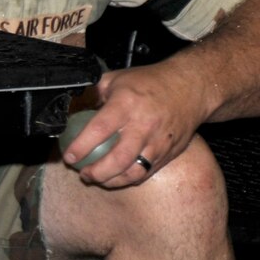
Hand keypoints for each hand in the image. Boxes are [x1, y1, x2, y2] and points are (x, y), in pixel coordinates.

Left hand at [63, 62, 210, 187]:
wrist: (190, 88)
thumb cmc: (150, 82)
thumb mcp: (116, 78)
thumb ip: (94, 93)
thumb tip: (74, 107)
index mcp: (126, 104)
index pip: (100, 129)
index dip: (82, 146)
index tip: (69, 156)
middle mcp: (143, 126)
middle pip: (118, 159)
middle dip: (97, 172)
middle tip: (83, 174)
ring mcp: (158, 142)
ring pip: (134, 171)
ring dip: (113, 180)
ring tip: (97, 179)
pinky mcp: (169, 153)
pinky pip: (147, 172)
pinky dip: (130, 178)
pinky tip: (118, 177)